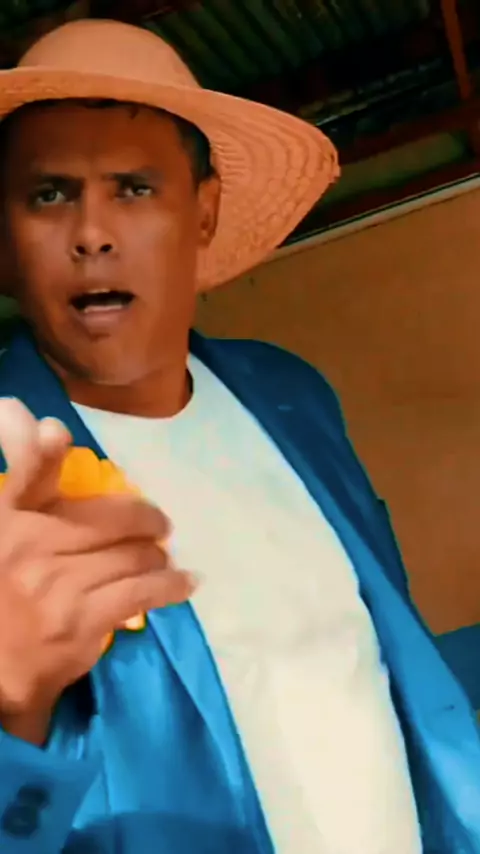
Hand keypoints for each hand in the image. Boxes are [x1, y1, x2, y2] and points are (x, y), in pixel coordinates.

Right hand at [0, 398, 193, 742]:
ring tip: (163, 558)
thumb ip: (25, 489)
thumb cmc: (3, 595)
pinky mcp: (82, 619)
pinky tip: (186, 583)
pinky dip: (171, 586)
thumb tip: (32, 422)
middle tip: (160, 526)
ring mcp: (57, 583)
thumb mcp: (5, 537)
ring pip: (132, 555)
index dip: (41, 448)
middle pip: (110, 517)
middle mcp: (30, 544)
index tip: (55, 431)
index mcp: (9, 518)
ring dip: (156, 557)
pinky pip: (143, 591)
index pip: (27, 471)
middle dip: (144, 521)